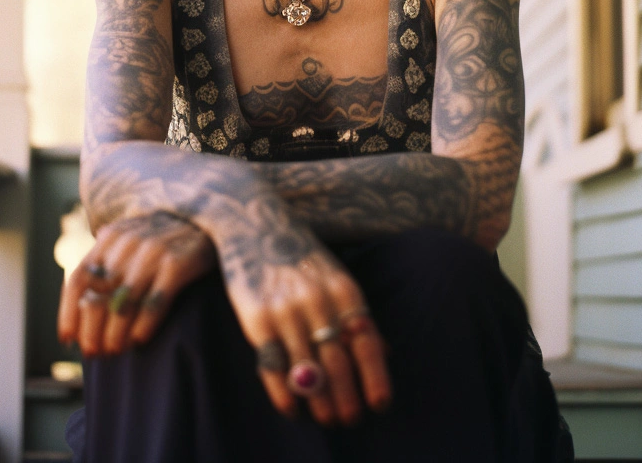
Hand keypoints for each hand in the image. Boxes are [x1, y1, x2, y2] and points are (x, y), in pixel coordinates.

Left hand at [58, 211, 215, 354]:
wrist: (209, 215)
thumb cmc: (165, 236)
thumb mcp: (132, 238)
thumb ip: (108, 260)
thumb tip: (82, 304)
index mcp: (111, 237)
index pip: (79, 280)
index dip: (68, 314)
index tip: (68, 340)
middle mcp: (128, 243)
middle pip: (98, 298)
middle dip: (92, 332)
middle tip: (96, 352)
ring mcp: (153, 252)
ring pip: (123, 305)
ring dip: (116, 336)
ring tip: (117, 351)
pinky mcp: (178, 263)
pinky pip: (153, 303)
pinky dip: (143, 327)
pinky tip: (140, 340)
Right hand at [214, 202, 391, 426]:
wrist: (254, 221)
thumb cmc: (301, 255)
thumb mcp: (336, 275)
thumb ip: (357, 313)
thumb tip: (387, 353)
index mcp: (344, 289)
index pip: (367, 342)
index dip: (376, 377)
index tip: (380, 405)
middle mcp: (318, 300)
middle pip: (339, 364)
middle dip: (347, 400)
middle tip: (349, 419)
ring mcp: (286, 310)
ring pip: (308, 371)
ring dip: (319, 402)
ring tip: (326, 417)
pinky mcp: (256, 318)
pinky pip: (273, 367)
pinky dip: (284, 394)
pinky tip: (293, 407)